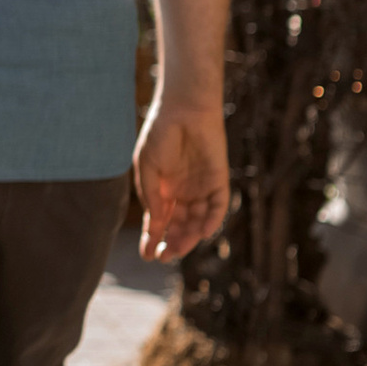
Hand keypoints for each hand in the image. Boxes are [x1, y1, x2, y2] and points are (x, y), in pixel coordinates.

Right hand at [135, 97, 227, 259]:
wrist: (183, 108)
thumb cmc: (160, 134)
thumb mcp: (148, 168)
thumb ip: (152, 197)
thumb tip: (156, 225)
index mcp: (164, 190)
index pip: (160, 221)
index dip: (153, 238)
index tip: (147, 255)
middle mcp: (184, 193)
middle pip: (180, 226)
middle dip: (173, 243)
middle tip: (164, 257)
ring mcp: (202, 187)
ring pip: (198, 220)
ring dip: (190, 237)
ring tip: (179, 249)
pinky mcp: (219, 180)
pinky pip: (218, 205)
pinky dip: (212, 220)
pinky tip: (203, 233)